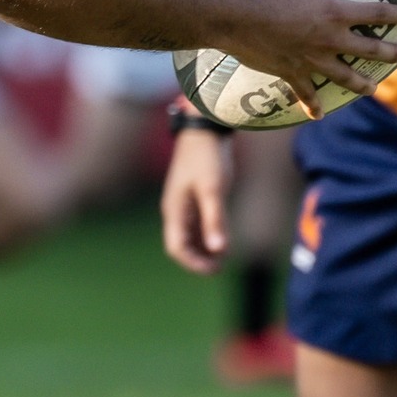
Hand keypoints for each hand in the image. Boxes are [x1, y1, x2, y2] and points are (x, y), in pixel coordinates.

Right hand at [161, 127, 231, 273]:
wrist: (204, 128)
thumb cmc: (208, 157)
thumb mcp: (214, 189)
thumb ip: (215, 220)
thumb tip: (219, 251)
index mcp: (175, 210)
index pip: (176, 248)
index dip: (193, 263)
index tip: (214, 269)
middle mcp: (175, 209)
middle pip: (180, 244)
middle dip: (198, 259)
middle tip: (220, 267)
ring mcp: (182, 203)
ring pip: (188, 235)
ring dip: (202, 249)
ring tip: (222, 256)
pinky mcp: (191, 195)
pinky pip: (194, 223)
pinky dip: (205, 235)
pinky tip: (221, 237)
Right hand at [225, 0, 396, 120]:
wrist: (235, 17)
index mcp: (334, 11)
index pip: (377, 11)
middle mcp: (329, 39)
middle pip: (369, 49)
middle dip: (390, 52)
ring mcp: (312, 59)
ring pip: (344, 76)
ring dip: (360, 83)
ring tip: (372, 89)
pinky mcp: (291, 72)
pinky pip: (305, 92)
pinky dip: (311, 104)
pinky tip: (317, 115)